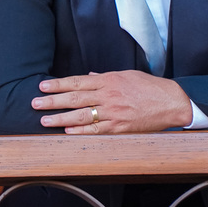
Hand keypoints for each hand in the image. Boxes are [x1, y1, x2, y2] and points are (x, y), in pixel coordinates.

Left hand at [33, 71, 191, 133]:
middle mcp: (108, 96)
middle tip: (35, 103)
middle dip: (53, 101)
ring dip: (61, 118)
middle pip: (74, 98)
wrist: (172, 102)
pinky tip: (67, 131)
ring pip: (82, 116)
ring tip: (45, 120)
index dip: (58, 84)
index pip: (77, 82)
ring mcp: (113, 113)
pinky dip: (81, 131)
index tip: (43, 86)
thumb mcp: (126, 75)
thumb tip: (89, 77)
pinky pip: (97, 130)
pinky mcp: (120, 127)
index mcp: (109, 81)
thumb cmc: (150, 87)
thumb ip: (105, 77)